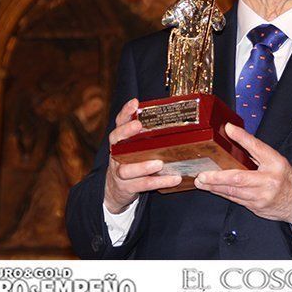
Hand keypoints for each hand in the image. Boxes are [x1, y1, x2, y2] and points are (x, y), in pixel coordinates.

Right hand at [103, 98, 181, 213]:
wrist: (116, 189)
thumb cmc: (133, 161)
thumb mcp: (137, 147)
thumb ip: (149, 135)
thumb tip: (176, 117)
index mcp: (120, 141)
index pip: (119, 123)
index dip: (125, 112)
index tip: (135, 102)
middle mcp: (116, 154)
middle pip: (116, 140)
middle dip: (126, 132)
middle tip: (139, 125)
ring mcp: (119, 172)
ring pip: (127, 169)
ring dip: (143, 166)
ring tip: (159, 163)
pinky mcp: (127, 187)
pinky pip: (143, 185)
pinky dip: (159, 182)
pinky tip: (174, 179)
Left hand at [194, 123, 291, 225]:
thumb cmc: (285, 178)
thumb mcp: (274, 158)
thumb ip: (253, 147)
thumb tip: (231, 130)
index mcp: (275, 165)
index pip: (257, 148)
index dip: (242, 139)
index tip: (228, 129)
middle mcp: (268, 182)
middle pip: (238, 179)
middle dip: (217, 178)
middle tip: (202, 175)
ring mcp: (261, 198)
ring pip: (234, 192)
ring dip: (215, 187)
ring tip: (202, 182)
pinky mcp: (255, 207)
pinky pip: (236, 200)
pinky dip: (223, 193)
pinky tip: (213, 189)